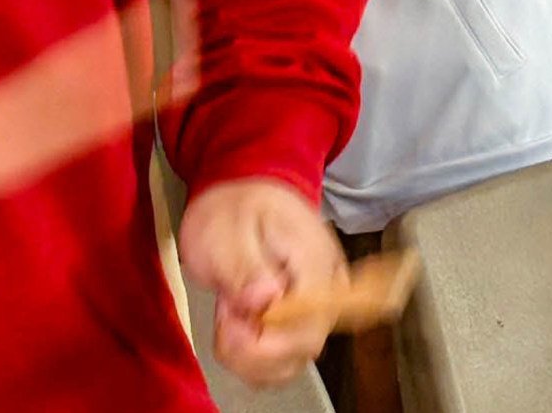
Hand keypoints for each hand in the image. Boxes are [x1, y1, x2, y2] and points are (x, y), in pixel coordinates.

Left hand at [176, 176, 349, 389]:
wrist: (245, 190)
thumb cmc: (234, 208)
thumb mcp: (226, 230)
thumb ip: (244, 266)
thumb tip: (265, 300)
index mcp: (314, 262)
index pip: (309, 325)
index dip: (267, 342)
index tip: (230, 322)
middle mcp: (327, 289)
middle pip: (304, 349)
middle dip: (253, 351)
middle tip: (224, 315)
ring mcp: (317, 306)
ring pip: (293, 362)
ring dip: (250, 358)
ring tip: (229, 317)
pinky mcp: (303, 319)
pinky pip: (285, 357)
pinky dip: (255, 358)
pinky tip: (238, 329)